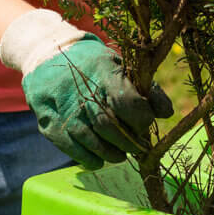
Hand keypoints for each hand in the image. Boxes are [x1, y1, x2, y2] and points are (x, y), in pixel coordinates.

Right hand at [0, 10, 172, 168]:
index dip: (141, 119)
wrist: (47, 55)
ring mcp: (61, 108)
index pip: (126, 102)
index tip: (145, 125)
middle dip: (129, 142)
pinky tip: (99, 159)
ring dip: (111, 154)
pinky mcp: (48, 123)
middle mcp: (79, 89)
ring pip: (91, 141)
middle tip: (138, 147)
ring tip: (121, 155)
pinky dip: (90, 159)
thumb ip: (146, 88)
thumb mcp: (120, 65)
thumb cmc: (93, 64)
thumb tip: (166, 113)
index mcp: (102, 71)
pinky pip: (72, 149)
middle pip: (109, 126)